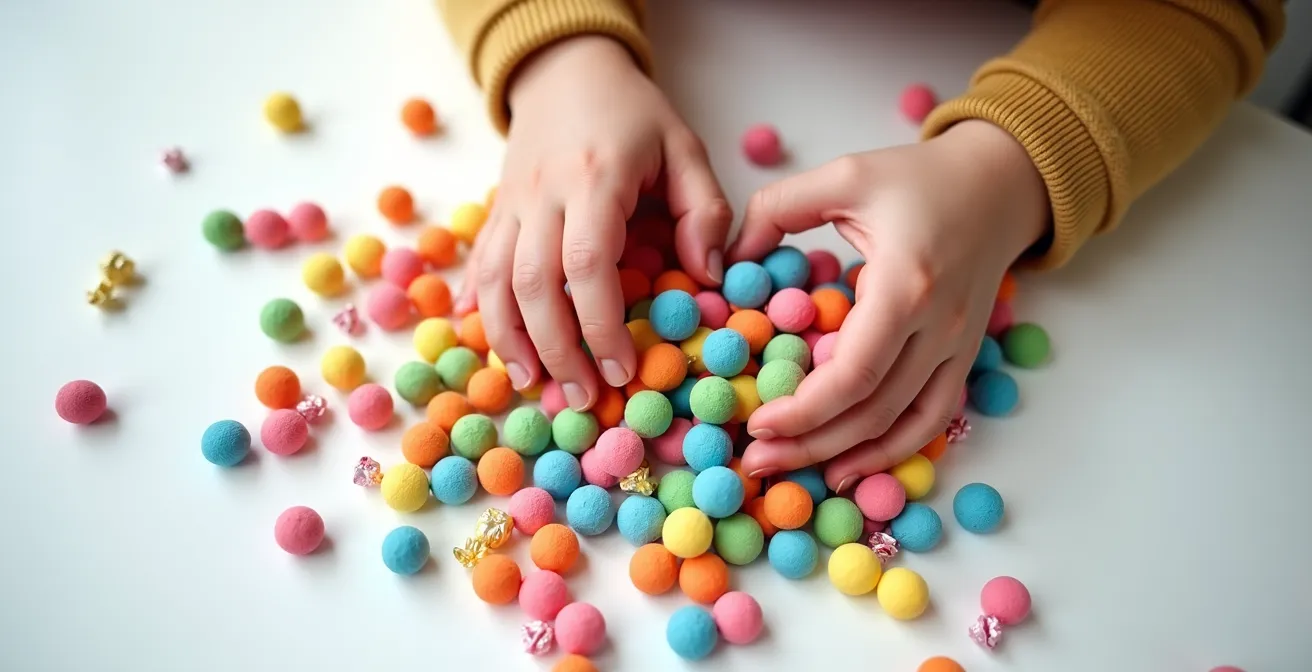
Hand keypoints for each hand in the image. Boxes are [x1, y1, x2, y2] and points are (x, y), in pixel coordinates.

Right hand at [456, 36, 730, 410]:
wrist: (566, 71)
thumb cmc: (633, 115)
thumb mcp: (683, 148)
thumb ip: (702, 210)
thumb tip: (707, 279)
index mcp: (594, 177)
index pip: (586, 262)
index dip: (599, 324)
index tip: (620, 370)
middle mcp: (542, 193)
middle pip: (532, 282)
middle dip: (555, 348)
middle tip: (582, 397)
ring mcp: (510, 202)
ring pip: (493, 279)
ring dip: (507, 338)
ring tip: (531, 383)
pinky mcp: (493, 210)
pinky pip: (477, 263)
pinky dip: (477, 308)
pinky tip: (486, 344)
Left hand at [735, 120, 1048, 491]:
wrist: (1001, 183)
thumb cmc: (918, 178)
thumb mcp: (843, 175)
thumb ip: (776, 209)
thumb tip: (723, 261)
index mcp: (907, 284)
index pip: (854, 372)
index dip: (804, 410)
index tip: (757, 421)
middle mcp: (939, 326)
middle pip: (872, 410)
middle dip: (809, 444)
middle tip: (754, 459)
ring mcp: (958, 348)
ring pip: (901, 425)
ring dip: (844, 456)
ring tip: (789, 469)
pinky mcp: (964, 358)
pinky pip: (931, 419)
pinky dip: (892, 451)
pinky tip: (847, 466)